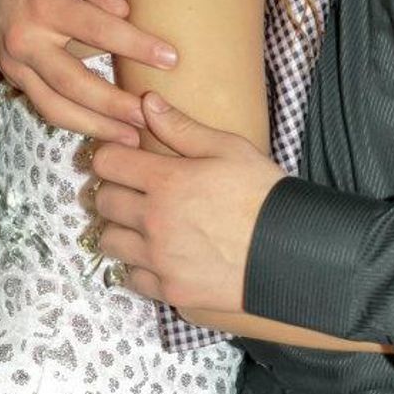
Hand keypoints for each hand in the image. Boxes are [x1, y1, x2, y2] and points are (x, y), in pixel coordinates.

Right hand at [0, 0, 177, 141]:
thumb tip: (123, 10)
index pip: (97, 29)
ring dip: (94, 126)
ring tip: (130, 138)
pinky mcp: (14, 77)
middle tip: (149, 115)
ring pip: (55, 106)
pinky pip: (44, 107)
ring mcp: (16, 65)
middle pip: (74, 82)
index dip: (135, 45)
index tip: (170, 58)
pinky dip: (73, 123)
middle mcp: (27, 42)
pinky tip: (101, 132)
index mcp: (44, 6)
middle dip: (114, 104)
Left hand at [93, 93, 285, 309]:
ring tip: (144, 222)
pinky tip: (159, 253)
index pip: (107, 162)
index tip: (126, 157)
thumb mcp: (228, 148)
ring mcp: (159, 259)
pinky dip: (138, 265)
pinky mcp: (169, 290)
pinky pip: (131, 276)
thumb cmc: (262, 193)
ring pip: (109, 240)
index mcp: (167, 181)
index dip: (113, 155)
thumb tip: (147, 103)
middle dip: (114, 189)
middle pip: (102, 200)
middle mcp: (154, 221)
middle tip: (135, 188)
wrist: (291, 251)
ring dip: (121, 228)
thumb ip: (182, 127)